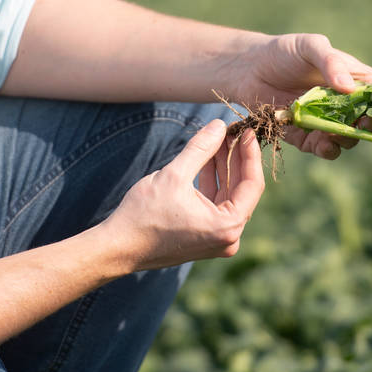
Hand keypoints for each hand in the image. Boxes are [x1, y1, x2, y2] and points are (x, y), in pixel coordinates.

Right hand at [99, 120, 263, 270]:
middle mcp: (228, 238)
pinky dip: (212, 183)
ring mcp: (216, 241)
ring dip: (223, 168)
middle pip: (242, 190)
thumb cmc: (144, 214)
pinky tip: (207, 160)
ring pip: (228, 196)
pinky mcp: (204, 238)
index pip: (252, 184)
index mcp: (227, 227)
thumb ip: (201, 148)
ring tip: (218, 139)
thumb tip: (219, 125)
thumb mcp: (174, 174)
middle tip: (231, 130)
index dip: (250, 154)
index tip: (246, 130)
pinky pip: (216, 205)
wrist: (118, 247)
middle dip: (235, 158)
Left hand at [220, 33, 371, 160]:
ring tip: (337, 136)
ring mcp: (326, 121)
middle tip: (360, 127)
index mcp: (353, 78)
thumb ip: (330, 62)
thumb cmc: (284, 51)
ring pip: (348, 139)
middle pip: (367, 121)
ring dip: (346, 140)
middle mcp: (344, 103)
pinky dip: (326, 149)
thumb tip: (349, 88)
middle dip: (367, 128)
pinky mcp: (306, 136)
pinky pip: (322, 148)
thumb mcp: (309, 46)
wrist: (249, 69)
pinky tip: (322, 144)